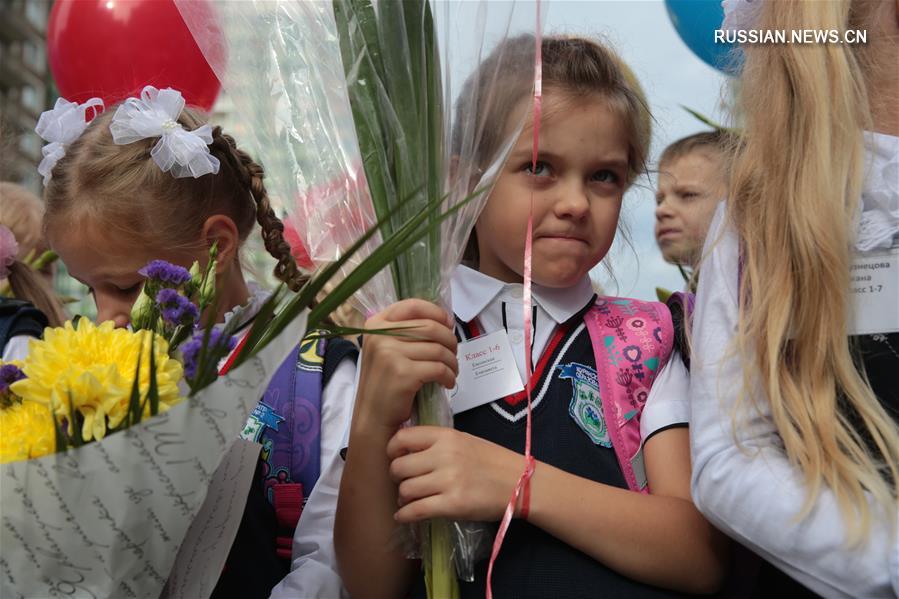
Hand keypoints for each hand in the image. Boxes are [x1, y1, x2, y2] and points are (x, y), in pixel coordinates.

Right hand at [354, 299, 457, 432]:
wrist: (373, 419)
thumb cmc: (384, 384)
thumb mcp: (387, 350)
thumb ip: (405, 333)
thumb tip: (444, 321)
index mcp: (375, 325)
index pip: (412, 306)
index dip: (436, 312)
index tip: (448, 324)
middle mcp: (380, 336)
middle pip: (430, 327)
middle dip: (450, 340)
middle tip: (454, 353)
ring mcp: (389, 354)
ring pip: (438, 349)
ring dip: (452, 361)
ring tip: (452, 371)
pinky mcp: (402, 373)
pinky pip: (439, 368)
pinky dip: (449, 376)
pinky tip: (447, 382)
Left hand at [387, 426, 525, 522]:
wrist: (521, 483)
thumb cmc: (493, 461)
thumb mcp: (465, 441)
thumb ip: (438, 444)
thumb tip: (407, 451)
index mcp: (447, 436)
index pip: (403, 437)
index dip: (392, 450)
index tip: (395, 458)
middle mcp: (445, 455)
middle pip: (399, 466)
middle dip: (396, 477)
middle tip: (403, 483)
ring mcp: (449, 480)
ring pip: (405, 489)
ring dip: (403, 498)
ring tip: (410, 500)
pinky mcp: (453, 504)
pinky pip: (416, 510)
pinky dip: (405, 515)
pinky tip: (404, 516)